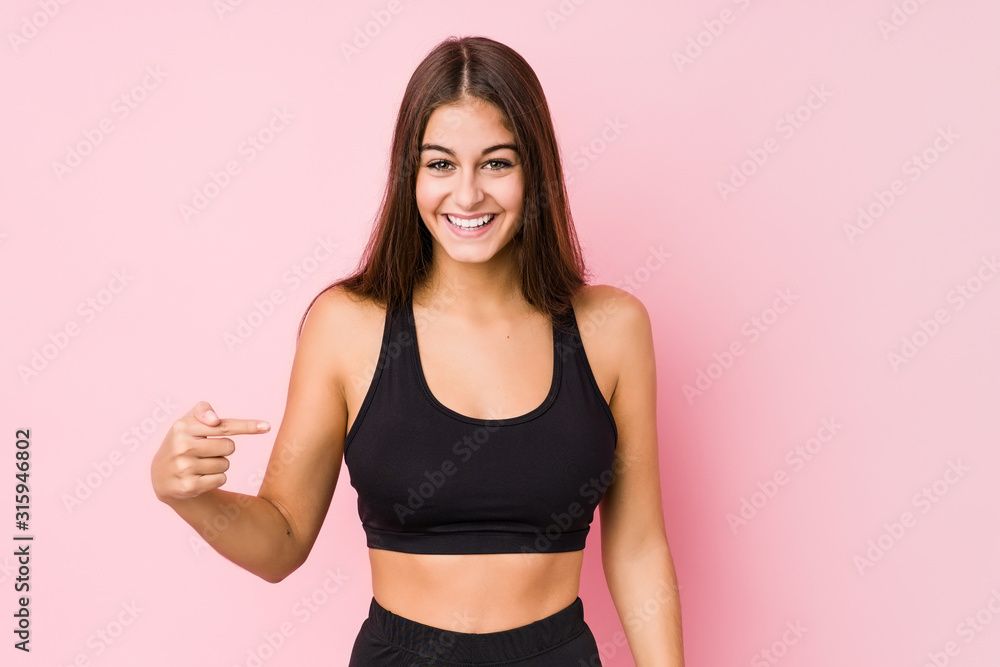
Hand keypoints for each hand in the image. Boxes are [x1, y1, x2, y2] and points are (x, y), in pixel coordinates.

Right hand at [150, 400, 269, 502]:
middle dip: (224, 449)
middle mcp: (181, 447)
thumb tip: (215, 421)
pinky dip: (216, 478)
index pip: (224, 426)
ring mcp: (184, 468)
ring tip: (200, 465)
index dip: (247, 426)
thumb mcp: (187, 422)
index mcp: (183, 427)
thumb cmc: (183, 442)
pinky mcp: (188, 487)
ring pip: (225, 464)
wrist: (161, 475)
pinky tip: (199, 477)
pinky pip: (221, 479)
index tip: (267, 426)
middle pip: (229, 447)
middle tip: (206, 451)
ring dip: (219, 465)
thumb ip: (203, 411)